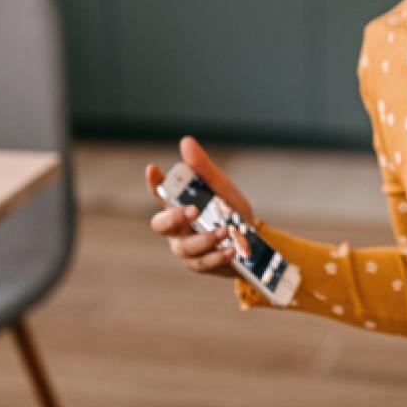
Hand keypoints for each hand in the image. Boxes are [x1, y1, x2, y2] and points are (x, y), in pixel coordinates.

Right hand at [145, 136, 256, 277]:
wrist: (254, 244)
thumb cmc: (230, 212)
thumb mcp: (221, 188)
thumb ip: (203, 169)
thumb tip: (186, 142)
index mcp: (179, 204)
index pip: (160, 192)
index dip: (154, 183)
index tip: (153, 169)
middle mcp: (177, 228)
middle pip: (161, 225)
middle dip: (175, 218)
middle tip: (193, 210)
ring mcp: (186, 248)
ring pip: (185, 247)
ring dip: (205, 239)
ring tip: (225, 230)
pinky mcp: (199, 264)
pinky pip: (203, 262)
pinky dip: (217, 255)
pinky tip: (230, 249)